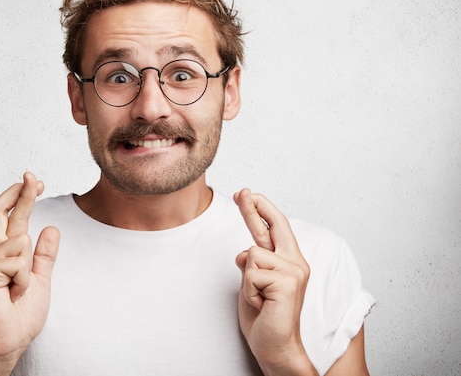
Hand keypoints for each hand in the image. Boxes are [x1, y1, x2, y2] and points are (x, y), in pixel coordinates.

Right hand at [0, 172, 59, 373]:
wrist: (10, 339)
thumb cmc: (21, 315)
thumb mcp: (40, 278)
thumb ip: (44, 255)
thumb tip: (51, 229)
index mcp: (7, 252)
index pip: (12, 216)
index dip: (23, 196)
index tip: (37, 182)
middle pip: (1, 211)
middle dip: (19, 192)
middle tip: (33, 176)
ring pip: (20, 238)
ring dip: (28, 266)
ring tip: (19, 289)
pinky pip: (17, 260)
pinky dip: (23, 279)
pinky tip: (13, 293)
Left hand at [234, 189, 316, 375]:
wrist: (275, 346)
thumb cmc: (265, 318)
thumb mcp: (252, 285)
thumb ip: (252, 266)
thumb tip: (244, 252)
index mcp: (288, 261)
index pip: (274, 228)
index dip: (260, 209)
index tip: (246, 194)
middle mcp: (294, 262)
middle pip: (271, 225)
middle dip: (252, 207)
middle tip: (242, 190)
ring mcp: (293, 271)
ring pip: (251, 255)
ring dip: (247, 281)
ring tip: (259, 299)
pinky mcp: (287, 282)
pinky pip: (251, 273)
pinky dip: (249, 291)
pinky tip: (262, 304)